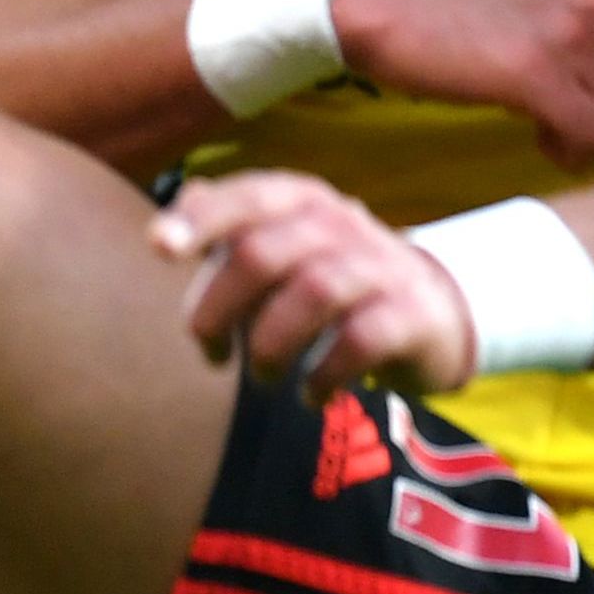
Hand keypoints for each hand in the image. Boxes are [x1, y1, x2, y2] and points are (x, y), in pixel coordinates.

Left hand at [151, 170, 476, 400]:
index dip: (202, 219)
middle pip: (262, 255)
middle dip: (218, 311)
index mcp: (302, 201)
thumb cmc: (331, 281)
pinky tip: (310, 396)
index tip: (158, 247)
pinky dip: (324, 374)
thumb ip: (229, 230)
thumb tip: (178, 209)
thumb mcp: (282, 245)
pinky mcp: (413, 314)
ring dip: (270, 346)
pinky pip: (361, 339)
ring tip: (263, 377)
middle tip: (210, 355)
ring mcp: (382, 266)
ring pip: (313, 292)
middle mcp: (342, 224)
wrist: (435, 313)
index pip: (248, 197)